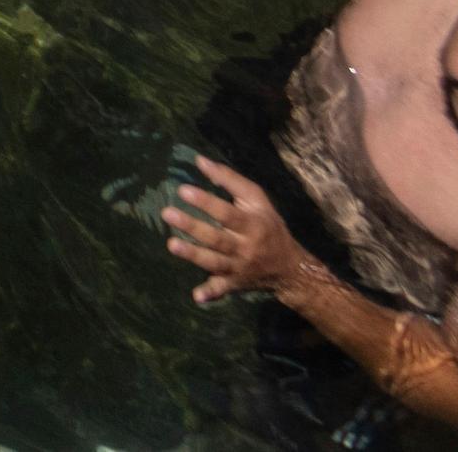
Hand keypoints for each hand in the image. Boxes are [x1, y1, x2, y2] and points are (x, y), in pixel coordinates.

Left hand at [162, 155, 309, 304]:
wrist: (290, 267)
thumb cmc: (268, 226)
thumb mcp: (258, 201)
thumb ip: (231, 181)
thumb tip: (200, 161)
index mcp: (252, 225)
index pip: (227, 213)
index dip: (206, 202)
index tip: (182, 190)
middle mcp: (245, 247)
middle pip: (217, 238)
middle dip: (192, 226)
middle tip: (167, 213)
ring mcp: (239, 268)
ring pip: (214, 262)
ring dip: (193, 256)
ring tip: (171, 245)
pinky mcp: (235, 283)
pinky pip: (222, 289)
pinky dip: (211, 293)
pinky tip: (197, 297)